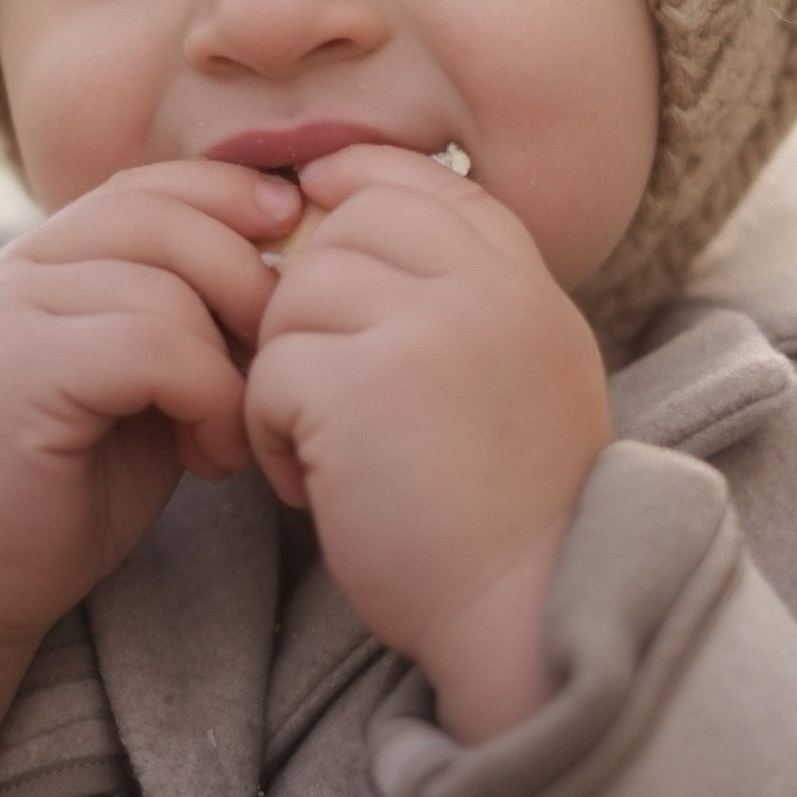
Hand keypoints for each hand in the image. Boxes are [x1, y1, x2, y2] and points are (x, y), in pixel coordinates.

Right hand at [0, 160, 302, 643]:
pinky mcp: (14, 371)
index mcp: (47, 257)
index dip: (233, 199)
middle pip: (165, 217)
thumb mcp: (147, 384)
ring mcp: (7, 313)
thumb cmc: (73, 488)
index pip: (152, 185)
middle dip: (249, 281)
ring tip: (231, 436)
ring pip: (169, 289)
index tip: (298, 245)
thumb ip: (190, 316)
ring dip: (230, 367)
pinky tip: (208, 457)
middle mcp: (17, 267)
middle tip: (276, 366)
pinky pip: (151, 346)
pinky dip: (207, 399)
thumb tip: (290, 257)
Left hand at [244, 145, 610, 738]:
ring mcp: (426, 329)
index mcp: (526, 282)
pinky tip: (317, 489)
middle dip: (309, 301)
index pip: (423, 181)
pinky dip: (270, 433)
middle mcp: (486, 288)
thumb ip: (465, 295)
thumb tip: (351, 209)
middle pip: (345, 227)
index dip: (357, 190)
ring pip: (295, 296)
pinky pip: (269, 369)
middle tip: (325, 389)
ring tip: (325, 450)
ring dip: (285, 375)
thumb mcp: (524, 372)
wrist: (527, 614)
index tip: (317, 227)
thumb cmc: (511, 512)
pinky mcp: (360, 386)